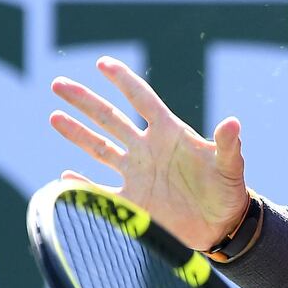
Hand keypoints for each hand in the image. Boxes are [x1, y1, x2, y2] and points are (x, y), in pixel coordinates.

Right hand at [50, 56, 248, 250]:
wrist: (222, 224)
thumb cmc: (229, 190)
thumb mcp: (229, 166)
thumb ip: (227, 145)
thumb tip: (233, 122)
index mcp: (171, 134)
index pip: (143, 100)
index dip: (124, 81)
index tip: (103, 63)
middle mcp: (148, 149)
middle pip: (111, 119)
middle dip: (85, 101)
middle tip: (59, 83)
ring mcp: (138, 174)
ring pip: (100, 149)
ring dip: (77, 134)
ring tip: (54, 116)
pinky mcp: (133, 202)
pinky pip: (101, 193)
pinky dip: (82, 186)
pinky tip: (64, 177)